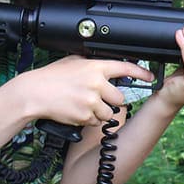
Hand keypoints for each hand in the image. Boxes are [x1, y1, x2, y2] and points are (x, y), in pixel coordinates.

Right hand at [16, 55, 154, 126]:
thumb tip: (107, 67)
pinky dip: (89, 120)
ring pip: (109, 112)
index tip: (150, 77)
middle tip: (98, 98)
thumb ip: (92, 65)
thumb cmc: (51, 77)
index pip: (125, 68)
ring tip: (83, 105)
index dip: (141, 73)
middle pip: (120, 98)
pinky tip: (77, 111)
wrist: (34, 93)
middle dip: (112, 101)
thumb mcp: (73, 62)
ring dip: (100, 112)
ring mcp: (92, 101)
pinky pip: (96, 122)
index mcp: (95, 67)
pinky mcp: (85, 116)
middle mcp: (97, 84)